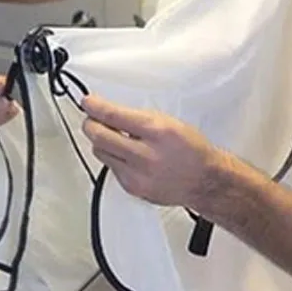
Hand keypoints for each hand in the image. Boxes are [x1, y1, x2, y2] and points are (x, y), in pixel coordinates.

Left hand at [81, 95, 229, 210]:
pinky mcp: (132, 188)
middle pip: (100, 136)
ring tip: (112, 138)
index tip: (88, 102)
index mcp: (157, 131)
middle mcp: (146, 154)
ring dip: (101, 142)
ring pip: (100, 152)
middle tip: (91, 119)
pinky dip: (114, 159)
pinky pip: (110, 168)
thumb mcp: (171, 123)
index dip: (95, 107)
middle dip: (91, 124)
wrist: (204, 180)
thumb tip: (113, 112)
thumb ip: (140, 118)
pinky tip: (127, 156)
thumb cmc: (191, 150)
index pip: (114, 116)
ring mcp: (137, 174)